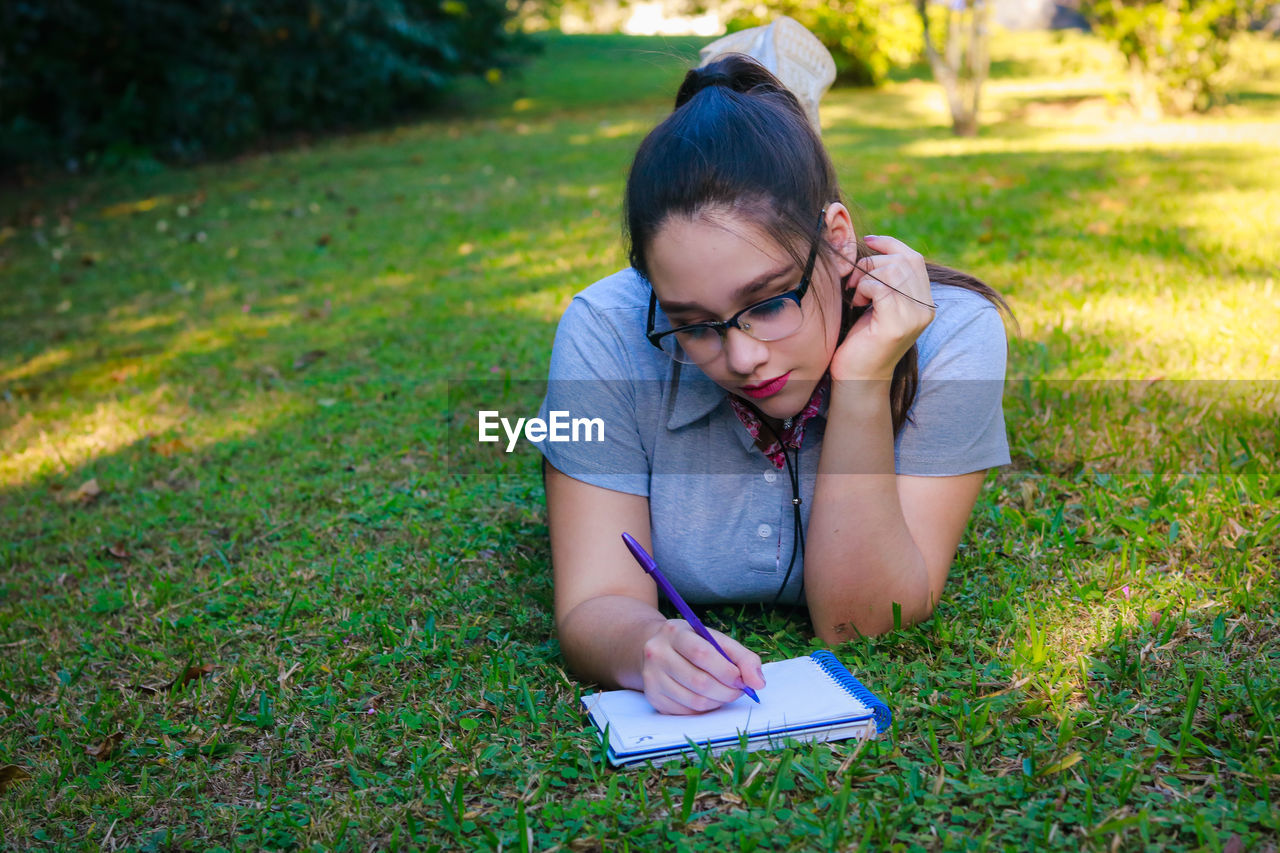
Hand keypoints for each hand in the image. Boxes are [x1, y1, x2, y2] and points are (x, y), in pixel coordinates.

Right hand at [639, 620, 765, 714]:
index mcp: (674, 632)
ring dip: (718, 702)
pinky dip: (705, 709)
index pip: (702, 654)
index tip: (742, 679)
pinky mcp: (654, 698)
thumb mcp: (715, 639)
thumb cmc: (692, 643)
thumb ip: (742, 657)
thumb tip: (758, 683)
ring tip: (725, 693)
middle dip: (727, 691)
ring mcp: (652, 678)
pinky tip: (708, 697)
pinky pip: (688, 712)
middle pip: (699, 681)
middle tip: (739, 690)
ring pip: (695, 701)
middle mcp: (658, 654)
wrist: (653, 648)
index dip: (727, 671)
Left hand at [832, 234, 935, 382]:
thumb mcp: (878, 303)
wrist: (857, 377)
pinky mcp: (896, 325)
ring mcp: (914, 317)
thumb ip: (885, 279)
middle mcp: (925, 309)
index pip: (914, 258)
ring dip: (866, 275)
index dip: (890, 244)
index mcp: (924, 303)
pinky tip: (858, 302)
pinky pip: (880, 286)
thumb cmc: (861, 339)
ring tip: (856, 294)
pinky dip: (863, 287)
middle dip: (871, 262)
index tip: (867, 242)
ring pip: (892, 270)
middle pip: (903, 260)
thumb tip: (873, 246)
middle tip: (853, 281)